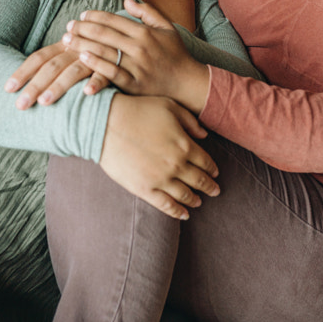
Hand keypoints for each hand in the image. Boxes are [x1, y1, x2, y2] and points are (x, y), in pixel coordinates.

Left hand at [5, 42, 110, 109]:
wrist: (131, 44)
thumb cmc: (94, 56)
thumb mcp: (73, 55)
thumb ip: (54, 63)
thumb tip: (27, 80)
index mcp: (64, 46)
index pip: (39, 57)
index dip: (23, 72)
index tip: (8, 89)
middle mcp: (77, 50)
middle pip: (52, 66)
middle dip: (35, 86)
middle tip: (21, 105)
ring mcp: (95, 57)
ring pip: (74, 71)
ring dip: (59, 85)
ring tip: (45, 103)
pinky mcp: (114, 67)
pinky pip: (105, 75)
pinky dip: (96, 82)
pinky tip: (86, 94)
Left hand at [63, 0, 210, 113]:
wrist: (188, 83)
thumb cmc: (176, 54)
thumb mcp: (167, 28)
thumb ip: (147, 12)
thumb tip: (126, 0)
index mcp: (145, 32)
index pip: (114, 20)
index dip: (96, 16)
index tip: (81, 15)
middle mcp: (140, 47)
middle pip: (105, 34)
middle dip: (83, 28)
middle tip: (67, 26)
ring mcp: (137, 66)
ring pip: (105, 52)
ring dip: (83, 44)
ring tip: (67, 41)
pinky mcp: (135, 84)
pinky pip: (112, 73)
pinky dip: (96, 65)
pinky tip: (82, 59)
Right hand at [99, 94, 219, 219]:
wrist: (107, 124)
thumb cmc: (138, 110)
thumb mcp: (169, 107)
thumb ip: (190, 121)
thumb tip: (205, 135)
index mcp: (185, 145)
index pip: (206, 162)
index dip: (212, 169)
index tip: (215, 173)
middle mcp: (177, 165)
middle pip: (199, 180)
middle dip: (209, 186)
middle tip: (215, 191)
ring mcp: (160, 179)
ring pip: (185, 195)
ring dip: (195, 199)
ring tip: (199, 202)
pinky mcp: (144, 189)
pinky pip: (166, 205)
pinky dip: (177, 212)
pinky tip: (184, 214)